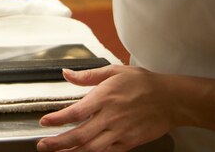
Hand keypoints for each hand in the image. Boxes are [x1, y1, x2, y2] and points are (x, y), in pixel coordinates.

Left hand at [37, 66, 175, 151]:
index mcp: (104, 97)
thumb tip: (66, 74)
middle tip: (43, 145)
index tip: (44, 122)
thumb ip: (88, 75)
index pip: (76, 112)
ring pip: (91, 148)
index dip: (57, 119)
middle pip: (80, 135)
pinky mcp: (128, 142)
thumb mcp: (114, 71)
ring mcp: (120, 133)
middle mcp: (110, 117)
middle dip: (58, 143)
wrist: (171, 99)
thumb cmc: (143, 83)